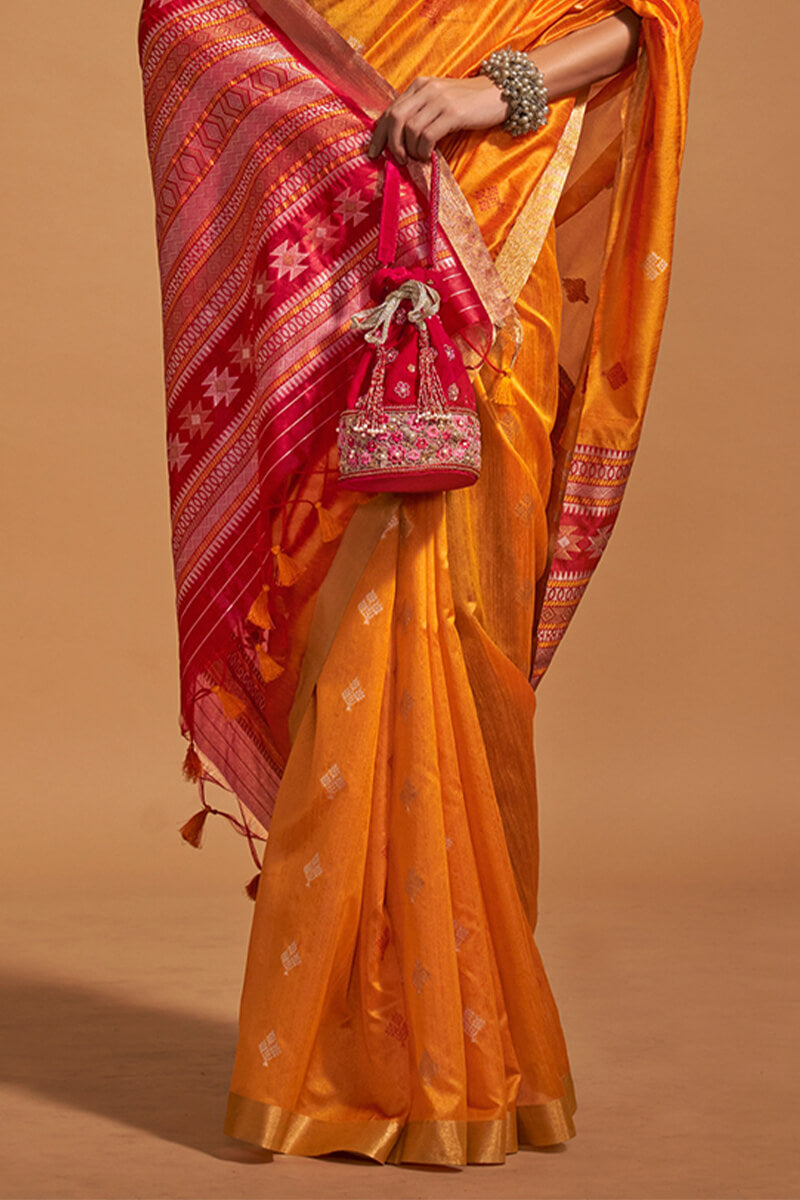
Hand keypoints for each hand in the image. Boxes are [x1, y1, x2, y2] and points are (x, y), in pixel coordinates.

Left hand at [367, 75, 506, 163]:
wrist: (499, 93)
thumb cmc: (468, 104)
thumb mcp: (440, 102)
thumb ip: (420, 113)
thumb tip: (399, 140)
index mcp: (419, 86)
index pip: (390, 110)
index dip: (379, 134)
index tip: (373, 153)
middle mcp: (426, 89)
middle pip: (395, 118)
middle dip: (391, 144)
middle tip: (398, 160)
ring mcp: (439, 100)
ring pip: (410, 130)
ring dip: (411, 150)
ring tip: (419, 157)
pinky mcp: (452, 113)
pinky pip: (427, 136)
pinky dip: (424, 150)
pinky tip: (429, 155)